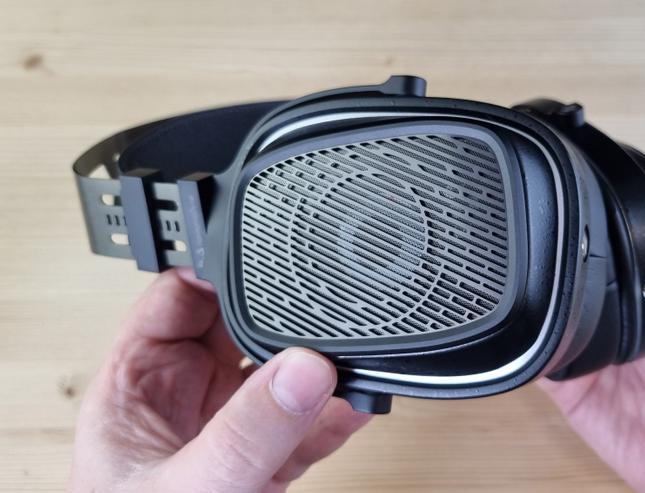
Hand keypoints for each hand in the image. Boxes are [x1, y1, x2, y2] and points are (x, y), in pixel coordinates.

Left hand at [70, 269, 370, 491]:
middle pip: (237, 329)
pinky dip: (336, 416)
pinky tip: (362, 403)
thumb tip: (303, 369)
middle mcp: (183, 402)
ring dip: (315, 368)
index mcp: (137, 389)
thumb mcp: (192, 485)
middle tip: (322, 310)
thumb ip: (247, 430)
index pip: (175, 300)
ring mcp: (227, 432)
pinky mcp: (264, 465)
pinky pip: (307, 425)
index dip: (216, 272)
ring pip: (278, 376)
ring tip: (353, 356)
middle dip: (281, 319)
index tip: (268, 257)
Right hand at [539, 225, 644, 491]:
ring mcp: (589, 347)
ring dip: (537, 301)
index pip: (607, 241)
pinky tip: (523, 330)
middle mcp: (616, 312)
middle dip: (554, 260)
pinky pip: (534, 359)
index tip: (567, 196)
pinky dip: (524, 346)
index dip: (588, 219)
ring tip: (527, 283)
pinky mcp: (567, 386)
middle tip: (542, 246)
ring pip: (546, 312)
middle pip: (568, 272)